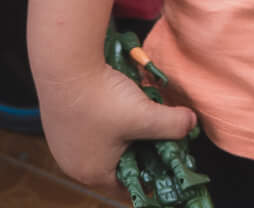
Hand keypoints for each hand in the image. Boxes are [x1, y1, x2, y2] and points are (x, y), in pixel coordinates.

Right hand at [36, 58, 195, 189]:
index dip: (150, 178)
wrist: (64, 65)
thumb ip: (173, 124)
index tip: (169, 165)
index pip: (127, 188)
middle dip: (141, 152)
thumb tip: (191, 125)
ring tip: (142, 116)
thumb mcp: (144, 115)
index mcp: (93, 173)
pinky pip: (92, 129)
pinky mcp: (61, 123)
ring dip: (126, 133)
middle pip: (117, 166)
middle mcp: (74, 164)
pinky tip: (120, 102)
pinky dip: (110, 121)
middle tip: (161, 136)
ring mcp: (64, 144)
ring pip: (105, 145)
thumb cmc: (100, 98)